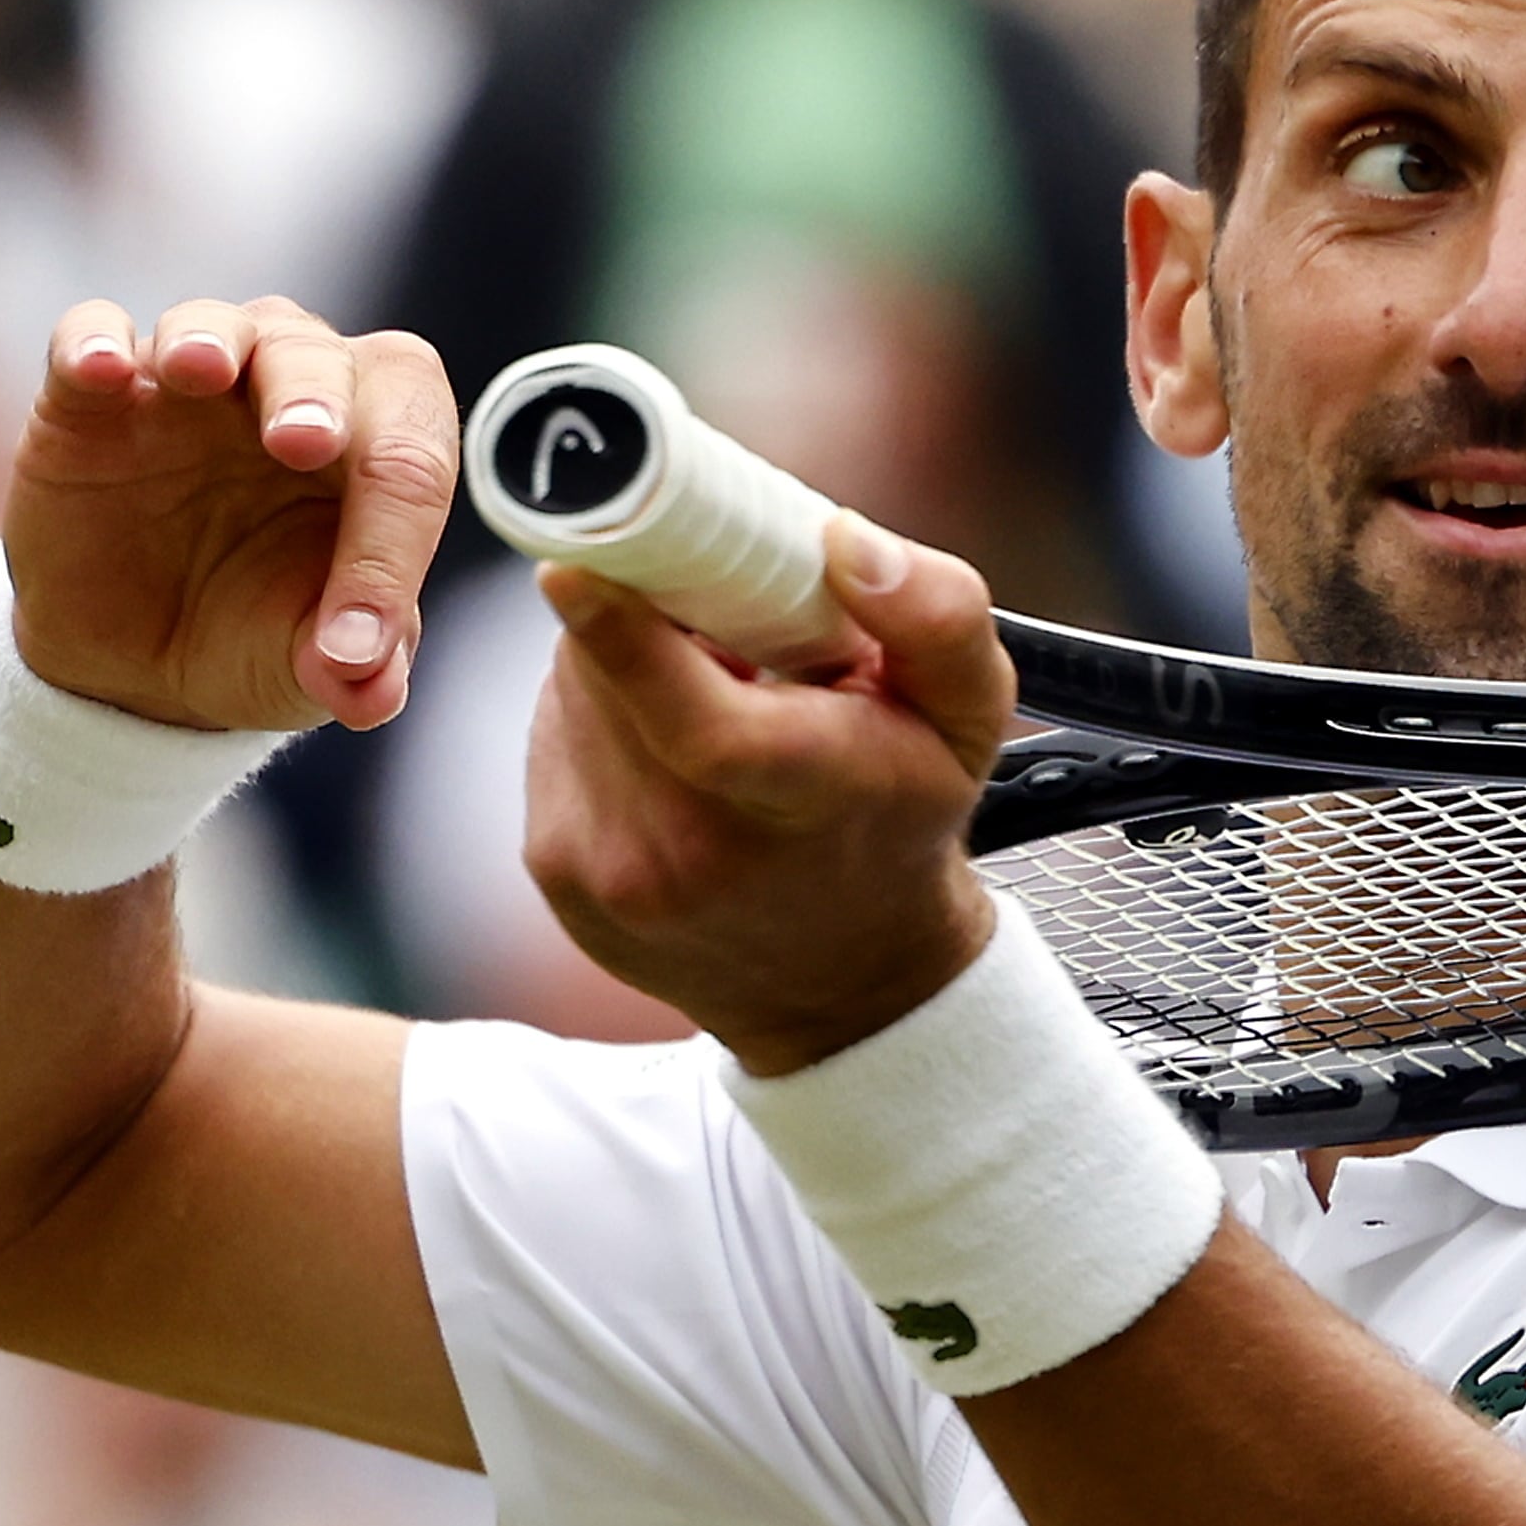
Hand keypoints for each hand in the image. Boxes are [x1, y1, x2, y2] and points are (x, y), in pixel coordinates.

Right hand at [8, 299, 457, 731]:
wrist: (131, 660)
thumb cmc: (249, 634)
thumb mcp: (301, 668)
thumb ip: (349, 671)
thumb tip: (372, 692)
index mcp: (373, 449)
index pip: (411, 453)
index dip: (396, 538)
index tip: (358, 639)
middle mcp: (294, 390)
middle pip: (323, 355)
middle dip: (316, 395)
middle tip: (304, 442)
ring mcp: (189, 385)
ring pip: (217, 323)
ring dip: (212, 337)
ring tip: (203, 370)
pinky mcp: (89, 397)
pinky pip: (91, 334)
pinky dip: (93, 343)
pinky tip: (101, 371)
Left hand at [522, 520, 1009, 1072]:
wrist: (843, 983)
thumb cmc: (900, 819)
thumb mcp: (968, 714)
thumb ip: (937, 616)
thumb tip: (845, 542)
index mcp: (803, 800)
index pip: (695, 724)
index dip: (620, 632)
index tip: (578, 563)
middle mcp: (691, 853)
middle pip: (610, 673)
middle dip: (645, 609)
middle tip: (720, 618)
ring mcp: (612, 873)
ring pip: (574, 691)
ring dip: (622, 657)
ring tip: (713, 693)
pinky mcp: (559, 873)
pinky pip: (558, 737)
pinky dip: (602, 713)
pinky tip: (669, 746)